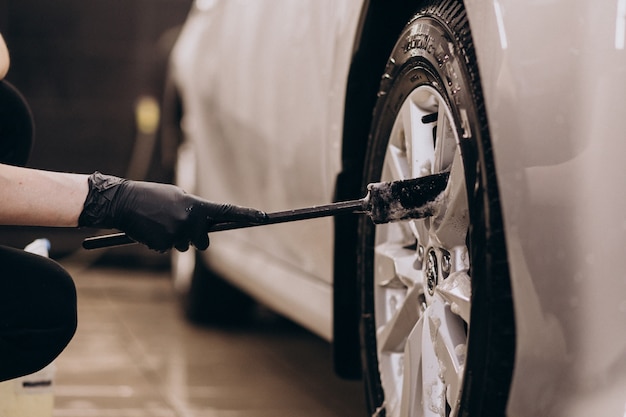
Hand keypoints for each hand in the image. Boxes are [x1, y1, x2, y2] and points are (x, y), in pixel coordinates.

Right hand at [78, 172, 265, 251]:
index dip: (246, 214)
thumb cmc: (151, 196)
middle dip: (194, 237)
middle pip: (203, 241)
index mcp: (197, 205)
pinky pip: (168, 249)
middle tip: (176, 223)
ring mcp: (178, 234)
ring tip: (159, 223)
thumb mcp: (177, 196)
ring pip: (184, 246)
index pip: (227, 211)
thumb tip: (205, 224)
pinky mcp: (164, 245)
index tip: (263, 216)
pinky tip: (150, 230)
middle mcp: (191, 221)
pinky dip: (160, 243)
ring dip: (175, 239)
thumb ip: (194, 209)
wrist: (123, 201)